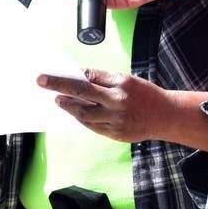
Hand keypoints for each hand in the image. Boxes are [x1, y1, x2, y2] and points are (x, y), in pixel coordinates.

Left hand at [37, 69, 170, 142]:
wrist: (165, 116)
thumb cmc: (144, 94)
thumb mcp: (126, 80)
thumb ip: (103, 80)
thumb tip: (79, 77)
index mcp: (120, 83)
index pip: (89, 77)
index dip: (69, 75)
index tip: (51, 74)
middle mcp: (117, 101)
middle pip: (82, 92)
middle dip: (59, 86)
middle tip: (42, 82)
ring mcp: (116, 119)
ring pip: (84, 113)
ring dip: (68, 106)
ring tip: (57, 100)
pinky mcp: (115, 134)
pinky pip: (92, 126)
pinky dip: (81, 119)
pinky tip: (74, 113)